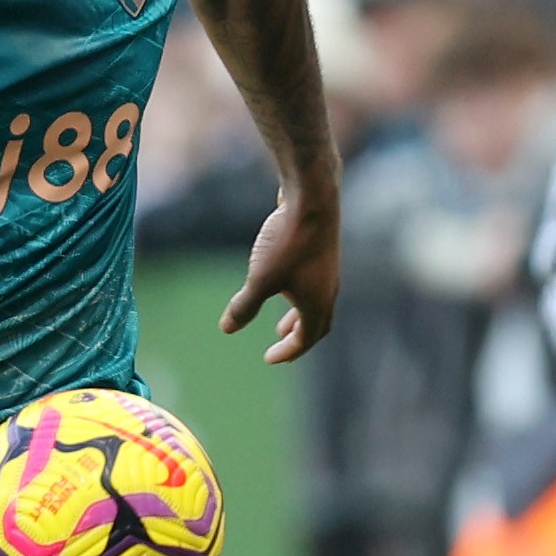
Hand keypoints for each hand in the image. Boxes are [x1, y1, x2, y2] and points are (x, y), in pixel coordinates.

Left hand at [222, 187, 340, 363]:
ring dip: (299, 317)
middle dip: (298, 339)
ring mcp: (327, 270)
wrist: (312, 197)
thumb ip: (244, 306)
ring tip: (280, 324)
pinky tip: (282, 284)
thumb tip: (227, 329)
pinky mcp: (322, 252)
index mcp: (318, 303)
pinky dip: (301, 296)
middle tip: (280, 345)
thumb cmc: (288, 241)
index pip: (306, 339)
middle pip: (318, 324)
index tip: (269, 358)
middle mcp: (328, 289)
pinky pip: (314, 284)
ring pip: (316, 303)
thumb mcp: (260, 278)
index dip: (288, 352)